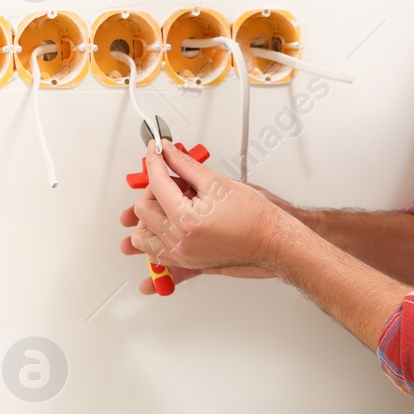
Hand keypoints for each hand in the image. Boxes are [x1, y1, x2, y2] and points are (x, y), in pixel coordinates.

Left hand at [118, 143, 294, 293]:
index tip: (155, 151)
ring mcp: (182, 255)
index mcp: (185, 220)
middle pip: (143, 210)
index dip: (155, 162)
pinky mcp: (187, 262)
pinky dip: (155, 238)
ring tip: (167, 203)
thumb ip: (185, 164)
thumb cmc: (253, 216)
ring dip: (148, 217)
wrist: (271, 239)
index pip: (157, 184)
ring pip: (142, 237)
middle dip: (152, 190)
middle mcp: (180, 241)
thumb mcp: (216, 182)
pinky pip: (156, 254)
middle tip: (171, 180)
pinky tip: (166, 224)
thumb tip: (168, 151)